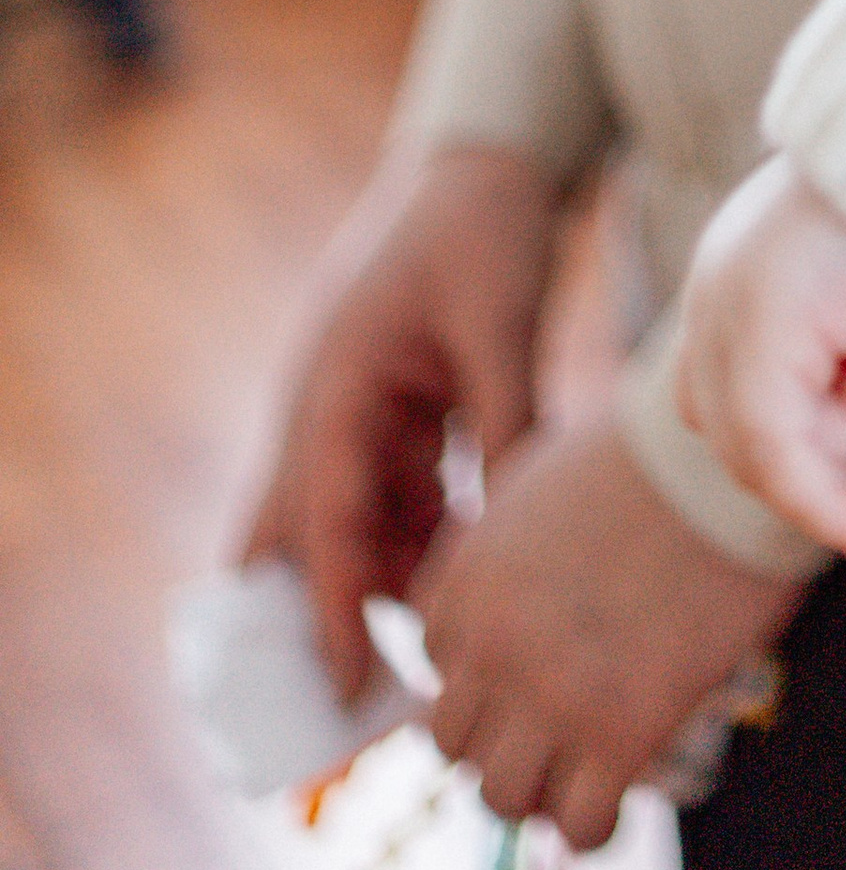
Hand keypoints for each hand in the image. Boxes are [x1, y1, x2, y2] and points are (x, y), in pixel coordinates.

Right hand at [241, 144, 560, 700]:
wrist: (487, 161)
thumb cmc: (484, 228)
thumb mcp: (501, 322)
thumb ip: (507, 420)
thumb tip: (522, 526)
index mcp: (335, 382)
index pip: (320, 519)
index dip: (330, 607)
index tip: (344, 685)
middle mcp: (326, 406)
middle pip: (300, 538)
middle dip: (318, 616)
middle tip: (353, 707)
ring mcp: (353, 409)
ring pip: (348, 524)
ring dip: (380, 577)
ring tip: (436, 644)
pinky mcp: (390, 410)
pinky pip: (389, 495)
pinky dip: (417, 535)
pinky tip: (464, 565)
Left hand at [414, 417, 803, 851]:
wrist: (728, 462)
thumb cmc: (651, 452)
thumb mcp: (538, 478)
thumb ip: (502, 542)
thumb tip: (505, 588)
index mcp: (471, 579)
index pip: (438, 663)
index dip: (482, 674)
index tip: (522, 676)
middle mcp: (494, 644)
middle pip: (454, 741)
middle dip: (498, 740)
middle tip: (549, 733)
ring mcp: (553, 695)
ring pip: (501, 796)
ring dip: (537, 792)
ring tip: (579, 774)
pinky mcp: (622, 733)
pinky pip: (578, 825)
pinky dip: (590, 827)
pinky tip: (615, 805)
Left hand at [675, 151, 845, 556]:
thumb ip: (845, 362)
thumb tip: (845, 446)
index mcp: (737, 276)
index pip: (726, 402)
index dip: (791, 454)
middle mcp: (716, 294)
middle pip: (740, 437)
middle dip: (822, 484)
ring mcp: (725, 309)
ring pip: (764, 451)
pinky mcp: (757, 329)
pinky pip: (779, 453)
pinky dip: (825, 503)